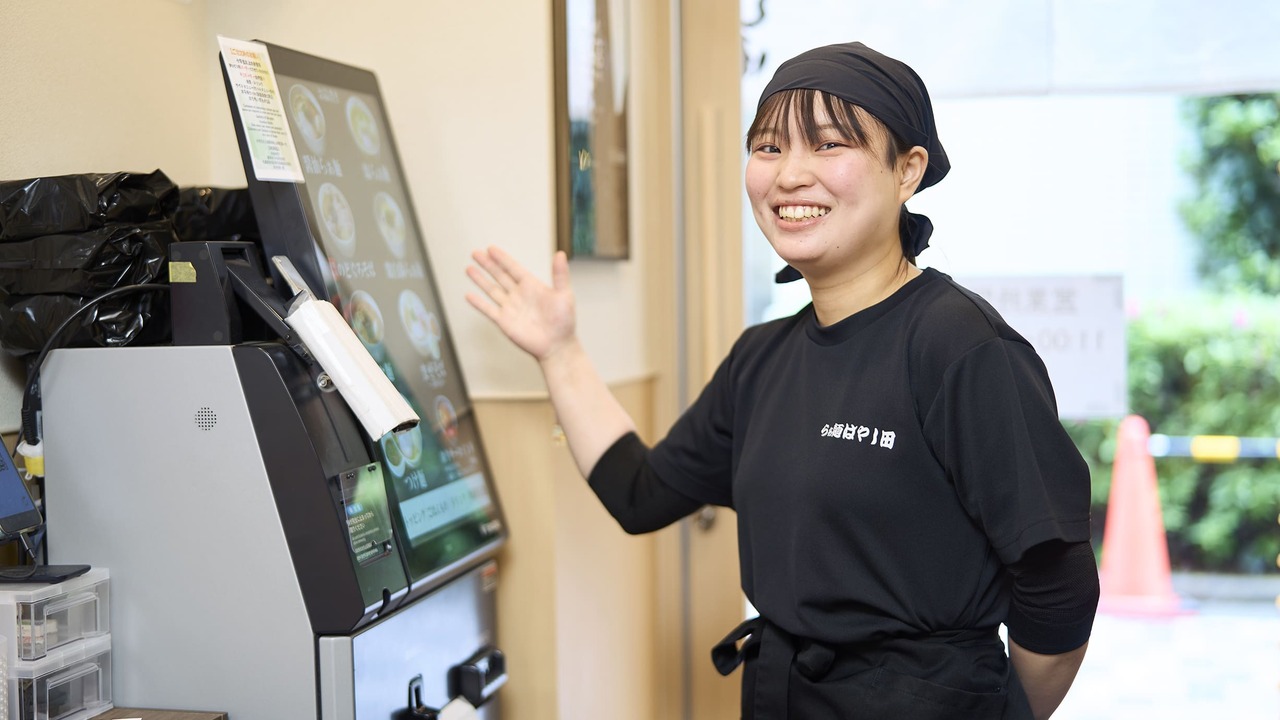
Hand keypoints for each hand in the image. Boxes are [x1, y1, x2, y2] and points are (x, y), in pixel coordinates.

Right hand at [465, 246, 575, 361]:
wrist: (557, 346)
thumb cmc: (564, 322)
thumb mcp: (564, 295)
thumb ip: (560, 274)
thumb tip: (560, 254)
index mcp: (532, 286)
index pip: (513, 268)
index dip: (502, 258)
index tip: (490, 248)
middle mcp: (519, 295)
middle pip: (499, 276)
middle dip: (487, 264)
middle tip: (475, 253)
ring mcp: (510, 308)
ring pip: (491, 290)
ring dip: (480, 280)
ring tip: (468, 268)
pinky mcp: (504, 322)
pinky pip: (488, 310)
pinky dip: (478, 303)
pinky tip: (468, 295)